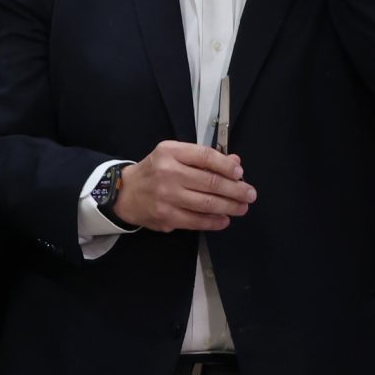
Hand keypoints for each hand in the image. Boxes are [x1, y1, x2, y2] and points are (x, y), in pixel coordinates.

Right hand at [117, 142, 255, 232]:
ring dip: (229, 207)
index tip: (240, 174)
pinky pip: (196, 220)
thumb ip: (203, 158)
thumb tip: (234, 163)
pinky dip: (214, 222)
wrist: (124, 193)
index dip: (226, 166)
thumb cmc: (154, 171)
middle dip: (236, 190)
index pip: (205, 156)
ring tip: (242, 208)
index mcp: (170, 152)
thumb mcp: (174, 155)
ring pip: (206, 203)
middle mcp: (168, 172)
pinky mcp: (166, 216)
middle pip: (210, 182)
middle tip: (250, 194)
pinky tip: (224, 220)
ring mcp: (166, 196)